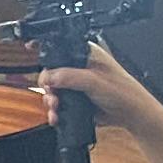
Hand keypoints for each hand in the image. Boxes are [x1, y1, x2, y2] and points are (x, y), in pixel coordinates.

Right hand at [39, 41, 154, 129]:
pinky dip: (55, 111)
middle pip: (51, 72)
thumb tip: (48, 77)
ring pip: (53, 90)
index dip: (44, 47)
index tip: (30, 47)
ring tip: (56, 108)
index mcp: (84, 53)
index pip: (59, 46)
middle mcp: (79, 67)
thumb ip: (69, 76)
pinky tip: (57, 116)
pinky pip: (59, 104)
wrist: (132, 114)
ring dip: (51, 100)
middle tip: (52, 95)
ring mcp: (77, 84)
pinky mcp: (76, 100)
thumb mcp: (93, 80)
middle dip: (48, 86)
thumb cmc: (123, 91)